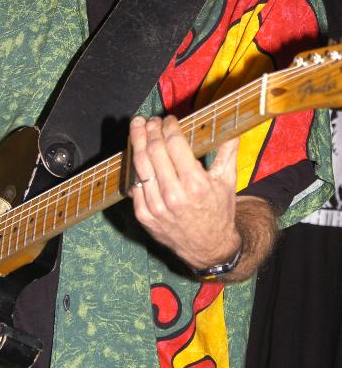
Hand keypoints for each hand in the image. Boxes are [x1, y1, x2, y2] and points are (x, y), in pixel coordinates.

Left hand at [128, 115, 240, 269]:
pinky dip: (134, 166)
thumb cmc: (219, 211)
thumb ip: (228, 151)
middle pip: (154, 150)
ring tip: (137, 126)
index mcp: (195, 184)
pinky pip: (135, 184)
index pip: (175, 144)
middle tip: (151, 120)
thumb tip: (233, 127)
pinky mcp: (144, 215)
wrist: (208, 248)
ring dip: (137, 141)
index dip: (169, 127)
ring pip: (140, 165)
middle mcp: (174, 195)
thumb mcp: (227, 181)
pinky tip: (137, 153)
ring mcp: (156, 206)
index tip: (169, 119)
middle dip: (150, 130)